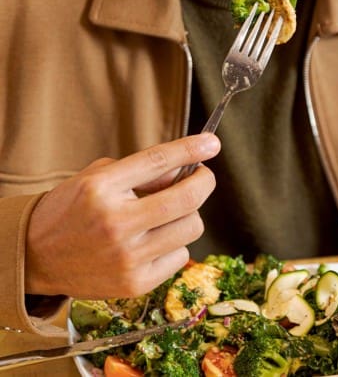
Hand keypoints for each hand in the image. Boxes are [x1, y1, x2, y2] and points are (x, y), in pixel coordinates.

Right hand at [25, 134, 219, 298]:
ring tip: (166, 213)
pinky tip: (153, 241)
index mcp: (102, 188)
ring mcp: (127, 257)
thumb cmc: (71, 209)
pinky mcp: (134, 284)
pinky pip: (180, 256)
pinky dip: (174, 244)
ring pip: (191, 228)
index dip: (191, 149)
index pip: (159, 161)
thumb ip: (141, 171)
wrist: (36, 257)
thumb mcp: (97, 176)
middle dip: (203, 181)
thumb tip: (186, 169)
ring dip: (186, 215)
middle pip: (186, 199)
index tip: (211, 143)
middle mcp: (116, 223)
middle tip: (200, 176)